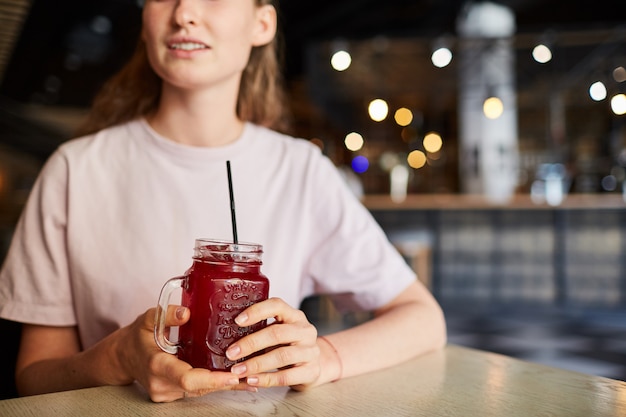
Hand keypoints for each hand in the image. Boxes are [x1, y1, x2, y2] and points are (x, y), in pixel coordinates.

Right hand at [118, 306, 250, 401]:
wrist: (123, 356)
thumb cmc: (138, 336)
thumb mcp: (149, 319)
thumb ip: (167, 315)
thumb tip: (185, 313)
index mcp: (156, 364)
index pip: (186, 378)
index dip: (211, 379)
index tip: (231, 375)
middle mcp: (161, 383)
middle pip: (199, 388)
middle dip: (225, 383)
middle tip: (250, 374)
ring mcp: (166, 392)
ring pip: (200, 391)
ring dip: (224, 385)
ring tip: (249, 378)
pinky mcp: (172, 394)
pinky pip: (196, 391)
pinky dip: (215, 384)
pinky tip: (235, 380)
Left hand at [223, 297, 320, 389]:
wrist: (315, 365)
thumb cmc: (289, 346)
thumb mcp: (280, 332)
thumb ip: (261, 329)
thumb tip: (227, 334)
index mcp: (294, 316)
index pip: (277, 305)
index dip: (257, 311)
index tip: (237, 321)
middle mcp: (305, 330)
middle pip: (277, 333)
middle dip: (251, 343)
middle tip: (231, 352)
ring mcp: (310, 351)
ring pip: (281, 356)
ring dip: (256, 364)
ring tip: (237, 370)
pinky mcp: (311, 371)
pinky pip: (286, 377)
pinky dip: (266, 379)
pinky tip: (252, 379)